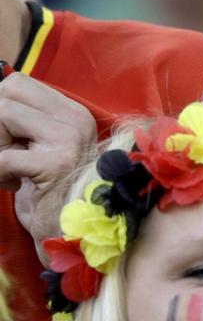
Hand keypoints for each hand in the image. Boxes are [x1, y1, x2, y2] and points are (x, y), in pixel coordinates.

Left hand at [0, 73, 96, 250]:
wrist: (74, 237)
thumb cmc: (49, 195)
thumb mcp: (38, 150)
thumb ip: (24, 125)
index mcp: (73, 112)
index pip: (18, 83)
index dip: (1, 108)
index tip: (8, 141)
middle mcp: (76, 119)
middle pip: (7, 93)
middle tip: (5, 155)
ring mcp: (69, 139)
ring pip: (2, 114)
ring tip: (8, 170)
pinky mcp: (56, 164)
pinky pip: (2, 156)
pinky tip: (10, 186)